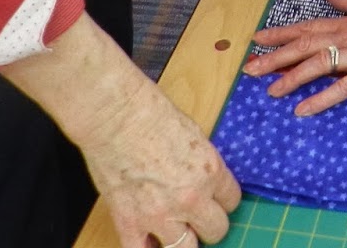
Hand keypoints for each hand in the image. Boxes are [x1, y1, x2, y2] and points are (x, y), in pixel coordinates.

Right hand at [78, 79, 240, 247]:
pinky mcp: (129, 221)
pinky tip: (147, 238)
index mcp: (210, 171)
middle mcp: (190, 198)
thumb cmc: (151, 113)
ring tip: (174, 227)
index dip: (223, 199)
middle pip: (216, 230)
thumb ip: (202, 163)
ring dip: (181, 239)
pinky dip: (146, 247)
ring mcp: (160, 214)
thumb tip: (205, 180)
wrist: (115, 116)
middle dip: (208, 222)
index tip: (215, 198)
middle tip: (197, 215)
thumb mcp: (194, 134)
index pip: (232, 201)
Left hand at [243, 0, 346, 116]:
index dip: (280, 34)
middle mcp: (346, 37)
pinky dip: (321, 99)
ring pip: (316, 66)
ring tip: (270, 91)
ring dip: (291, 78)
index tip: (258, 39)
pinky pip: (342, 88)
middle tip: (249, 70)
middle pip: (303, 46)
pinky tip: (303, 110)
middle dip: (274, 57)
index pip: (306, 27)